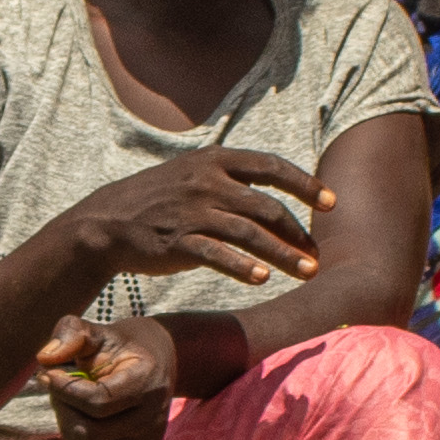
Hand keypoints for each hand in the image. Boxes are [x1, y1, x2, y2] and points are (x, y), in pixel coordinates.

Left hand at [33, 313, 179, 439]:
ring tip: (68, 398)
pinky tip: (81, 413)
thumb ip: (70, 333)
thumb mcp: (97, 331)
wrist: (160, 361)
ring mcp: (150, 437)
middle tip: (55, 386)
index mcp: (147, 380)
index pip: (97, 402)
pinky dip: (78, 435)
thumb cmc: (121, 346)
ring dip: (66, 422)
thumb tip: (44, 359)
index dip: (64, 390)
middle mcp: (154, 414)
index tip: (47, 373)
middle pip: (88, 432)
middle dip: (61, 407)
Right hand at [55, 149, 325, 292]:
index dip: (306, 184)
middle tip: (317, 253)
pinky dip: (243, 267)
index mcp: (216, 160)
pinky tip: (263, 279)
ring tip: (307, 272)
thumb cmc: (160, 199)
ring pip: (250, 234)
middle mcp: (207, 182)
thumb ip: (233, 180)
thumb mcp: (194, 174)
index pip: (272, 167)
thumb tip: (280, 199)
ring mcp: (192, 212)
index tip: (332, 202)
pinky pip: (218, 255)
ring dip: (284, 255)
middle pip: (268, 207)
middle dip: (299, 233)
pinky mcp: (178, 242)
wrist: (108, 220)